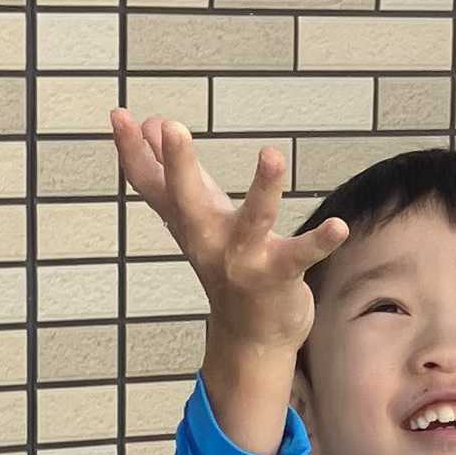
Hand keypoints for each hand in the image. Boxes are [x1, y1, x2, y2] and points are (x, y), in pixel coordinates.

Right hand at [112, 111, 345, 454]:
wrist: (249, 339)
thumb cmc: (224, 266)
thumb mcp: (195, 217)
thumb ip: (173, 173)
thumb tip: (153, 124)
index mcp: (187, 222)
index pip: (150, 184)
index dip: (131, 151)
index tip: (118, 115)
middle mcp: (207, 240)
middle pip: (187, 199)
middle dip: (177, 164)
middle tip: (168, 126)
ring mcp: (243, 260)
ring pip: (252, 222)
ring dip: (264, 189)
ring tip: (272, 154)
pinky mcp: (278, 276)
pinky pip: (300, 256)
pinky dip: (320, 242)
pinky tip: (338, 226)